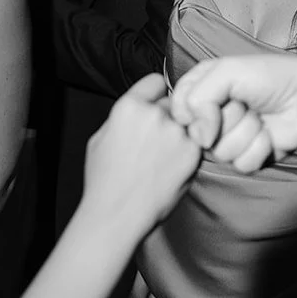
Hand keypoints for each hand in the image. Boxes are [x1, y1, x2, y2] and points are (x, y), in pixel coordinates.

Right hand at [84, 74, 201, 226]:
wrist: (117, 215)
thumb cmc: (105, 182)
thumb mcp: (100, 138)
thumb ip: (123, 117)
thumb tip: (138, 107)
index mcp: (128, 108)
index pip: (155, 82)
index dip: (156, 94)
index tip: (157, 103)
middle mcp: (154, 116)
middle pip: (172, 104)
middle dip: (168, 117)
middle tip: (157, 141)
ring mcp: (176, 133)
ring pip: (186, 123)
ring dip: (180, 135)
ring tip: (163, 159)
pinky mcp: (193, 153)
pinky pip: (196, 142)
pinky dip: (188, 153)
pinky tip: (171, 168)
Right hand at [170, 55, 296, 170]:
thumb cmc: (271, 77)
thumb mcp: (227, 71)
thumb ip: (198, 98)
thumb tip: (198, 138)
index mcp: (202, 91)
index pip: (177, 111)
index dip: (192, 111)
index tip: (214, 99)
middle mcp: (212, 117)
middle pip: (198, 135)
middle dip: (227, 118)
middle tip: (245, 103)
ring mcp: (229, 139)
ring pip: (221, 152)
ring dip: (246, 132)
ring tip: (260, 116)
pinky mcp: (248, 157)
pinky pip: (241, 163)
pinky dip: (259, 147)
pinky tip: (269, 133)